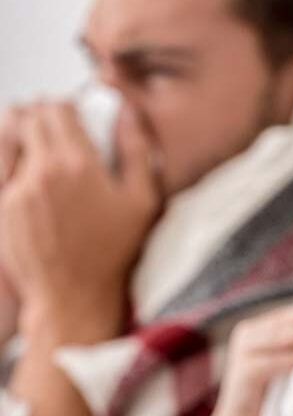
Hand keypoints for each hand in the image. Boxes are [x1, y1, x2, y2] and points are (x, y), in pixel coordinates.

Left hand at [0, 102, 161, 342]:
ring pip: (11, 138)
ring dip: (25, 136)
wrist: (74, 297)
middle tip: (61, 131)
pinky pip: (3, 167)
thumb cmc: (114, 254)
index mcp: (79, 165)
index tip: (78, 118)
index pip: (58, 107)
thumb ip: (137, 150)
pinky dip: (16, 163)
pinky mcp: (2, 206)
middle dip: (44, 117)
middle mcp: (41, 171)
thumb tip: (126, 112)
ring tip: (42, 150)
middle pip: (30, 117)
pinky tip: (34, 179)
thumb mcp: (144, 202)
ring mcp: (16, 189)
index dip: (69, 107)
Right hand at [203, 296, 292, 415]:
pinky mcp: (243, 373)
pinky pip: (271, 362)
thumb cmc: (272, 391)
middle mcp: (246, 336)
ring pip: (277, 338)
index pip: (286, 314)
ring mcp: (242, 353)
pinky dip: (292, 359)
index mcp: (257, 330)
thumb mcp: (286, 362)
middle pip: (282, 322)